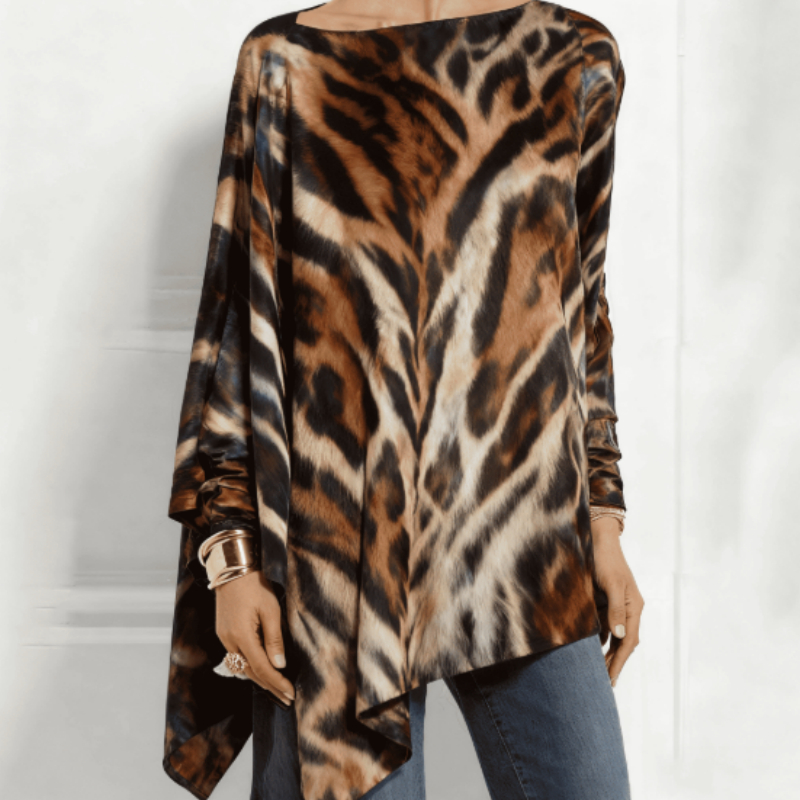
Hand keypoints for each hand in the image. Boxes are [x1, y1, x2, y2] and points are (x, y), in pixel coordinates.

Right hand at [214, 569, 295, 705]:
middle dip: (269, 686)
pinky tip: (260, 668)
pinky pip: (236, 657)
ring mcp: (223, 637)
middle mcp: (229, 641)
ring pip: (241, 667)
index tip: (290, 693)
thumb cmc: (254, 585)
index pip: (261, 668)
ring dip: (258, 678)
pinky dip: (249, 666)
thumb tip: (279, 665)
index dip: (276, 683)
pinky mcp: (223, 633)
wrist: (233, 569)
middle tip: (287, 696)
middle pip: (249, 672)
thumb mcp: (271, 610)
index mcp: (242, 635)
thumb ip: (274, 639)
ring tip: (276, 686)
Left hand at [591, 517, 644, 686]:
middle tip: (605, 682)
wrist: (598, 539)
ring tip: (598, 671)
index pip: (629, 641)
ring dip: (606, 653)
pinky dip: (599, 638)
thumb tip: (619, 636)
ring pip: (614, 636)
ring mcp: (617, 606)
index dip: (620, 661)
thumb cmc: (606, 560)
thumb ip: (616, 610)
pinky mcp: (606, 601)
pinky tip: (591, 649)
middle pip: (623, 642)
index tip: (611, 678)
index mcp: (634, 607)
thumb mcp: (612, 584)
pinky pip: (604, 625)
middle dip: (614, 662)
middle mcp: (628, 609)